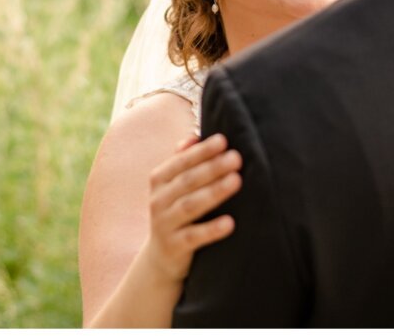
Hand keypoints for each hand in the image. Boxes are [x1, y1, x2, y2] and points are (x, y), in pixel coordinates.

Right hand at [141, 133, 241, 283]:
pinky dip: (212, 230)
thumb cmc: (176, 213)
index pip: (180, 162)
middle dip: (212, 168)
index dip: (201, 151)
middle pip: (187, 181)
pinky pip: (194, 237)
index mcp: (159, 181)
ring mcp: (164, 224)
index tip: (223, 140)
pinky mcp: (174, 247)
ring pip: (190, 206)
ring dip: (214, 192)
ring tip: (236, 181)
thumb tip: (195, 136)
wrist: (162, 258)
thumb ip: (182, 161)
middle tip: (236, 158)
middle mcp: (158, 200)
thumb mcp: (173, 187)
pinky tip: (230, 223)